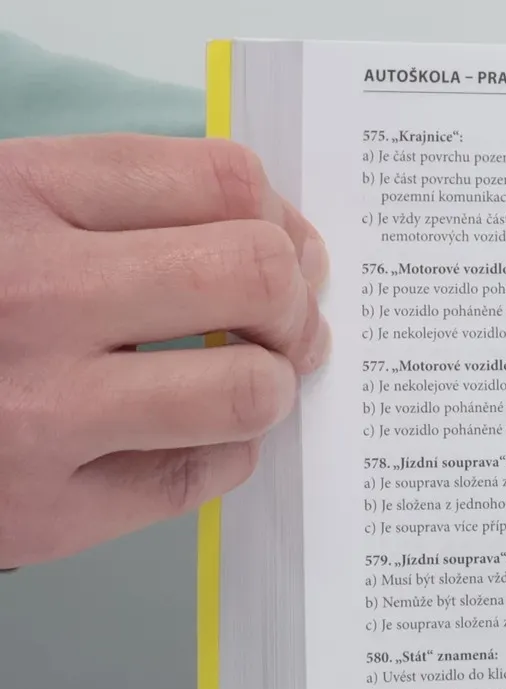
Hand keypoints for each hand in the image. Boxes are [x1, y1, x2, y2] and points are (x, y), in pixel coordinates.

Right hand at [0, 134, 329, 566]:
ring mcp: (38, 408)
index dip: (281, 219)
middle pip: (254, 275)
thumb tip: (267, 228)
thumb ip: (110, 204)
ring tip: (244, 383)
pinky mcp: (45, 508)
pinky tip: (186, 438)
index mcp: (15, 196)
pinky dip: (219, 456)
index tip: (285, 247)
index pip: (221, 180)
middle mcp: (30, 295)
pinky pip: (198, 478)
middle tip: (287, 324)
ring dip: (268, 387)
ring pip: (246, 390)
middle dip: (296, 302)